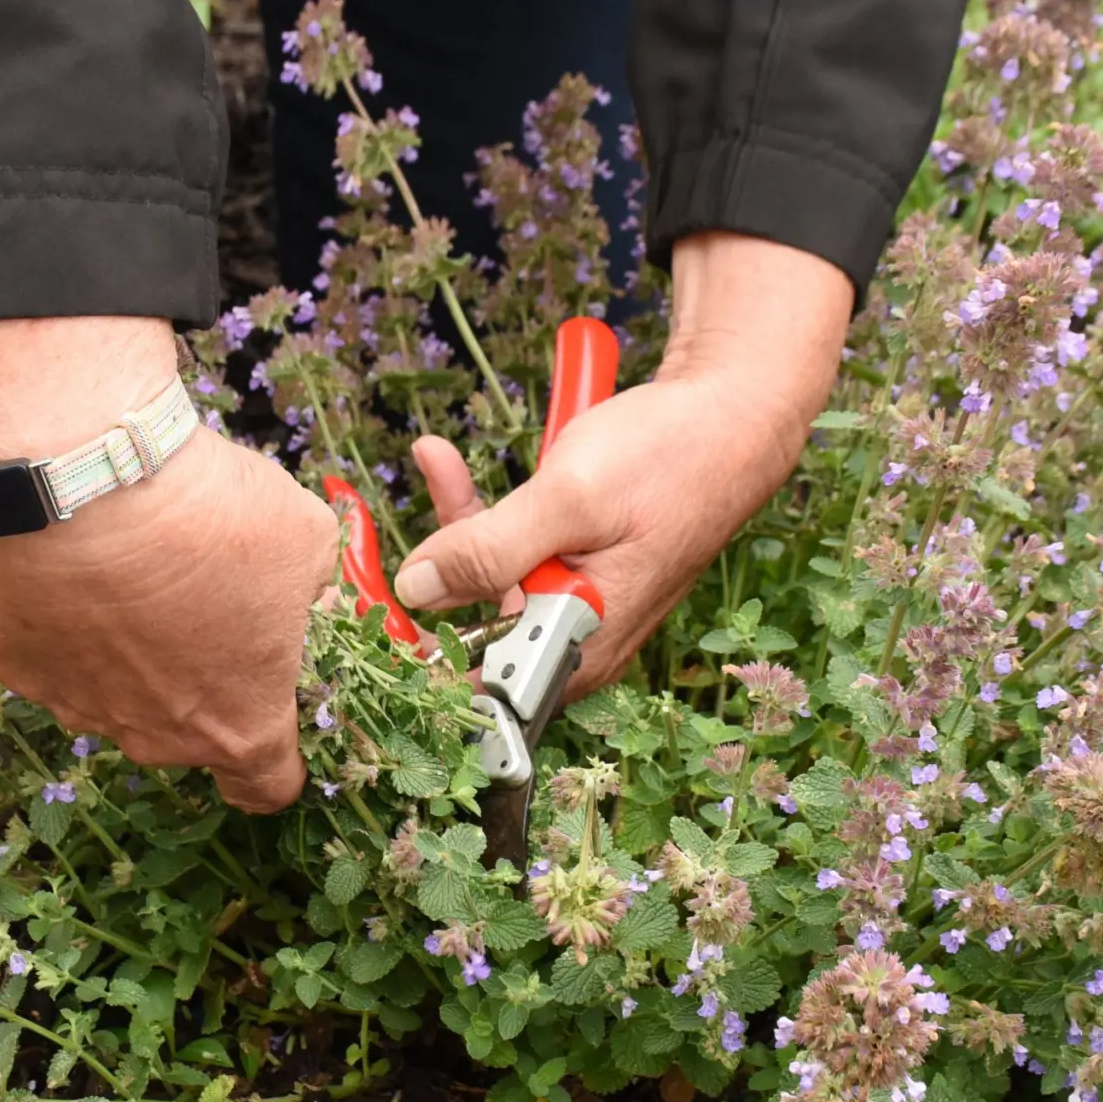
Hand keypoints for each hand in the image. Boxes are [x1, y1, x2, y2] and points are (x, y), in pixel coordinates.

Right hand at [0, 315, 338, 811]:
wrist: (85, 482)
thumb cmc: (209, 518)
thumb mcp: (306, 539)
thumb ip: (315, 587)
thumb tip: (309, 597)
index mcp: (241, 726)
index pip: (266, 787)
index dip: (279, 761)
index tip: (275, 718)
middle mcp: (158, 739)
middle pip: (188, 732)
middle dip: (202, 680)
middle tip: (203, 602)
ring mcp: (82, 709)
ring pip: (118, 695)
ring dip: (134, 653)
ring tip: (136, 574)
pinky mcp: (21, 670)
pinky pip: (57, 656)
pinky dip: (71, 624)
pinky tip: (79, 567)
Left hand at [390, 233, 849, 693]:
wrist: (734, 417)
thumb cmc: (669, 459)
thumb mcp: (570, 501)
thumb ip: (491, 549)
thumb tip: (417, 590)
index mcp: (582, 649)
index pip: (479, 684)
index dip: (421, 651)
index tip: (368, 601)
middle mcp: (577, 643)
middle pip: (474, 630)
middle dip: (432, 566)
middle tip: (393, 513)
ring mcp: (575, 606)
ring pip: (488, 584)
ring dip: (456, 522)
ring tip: (436, 455)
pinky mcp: (573, 571)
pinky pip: (512, 554)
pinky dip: (482, 511)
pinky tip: (448, 462)